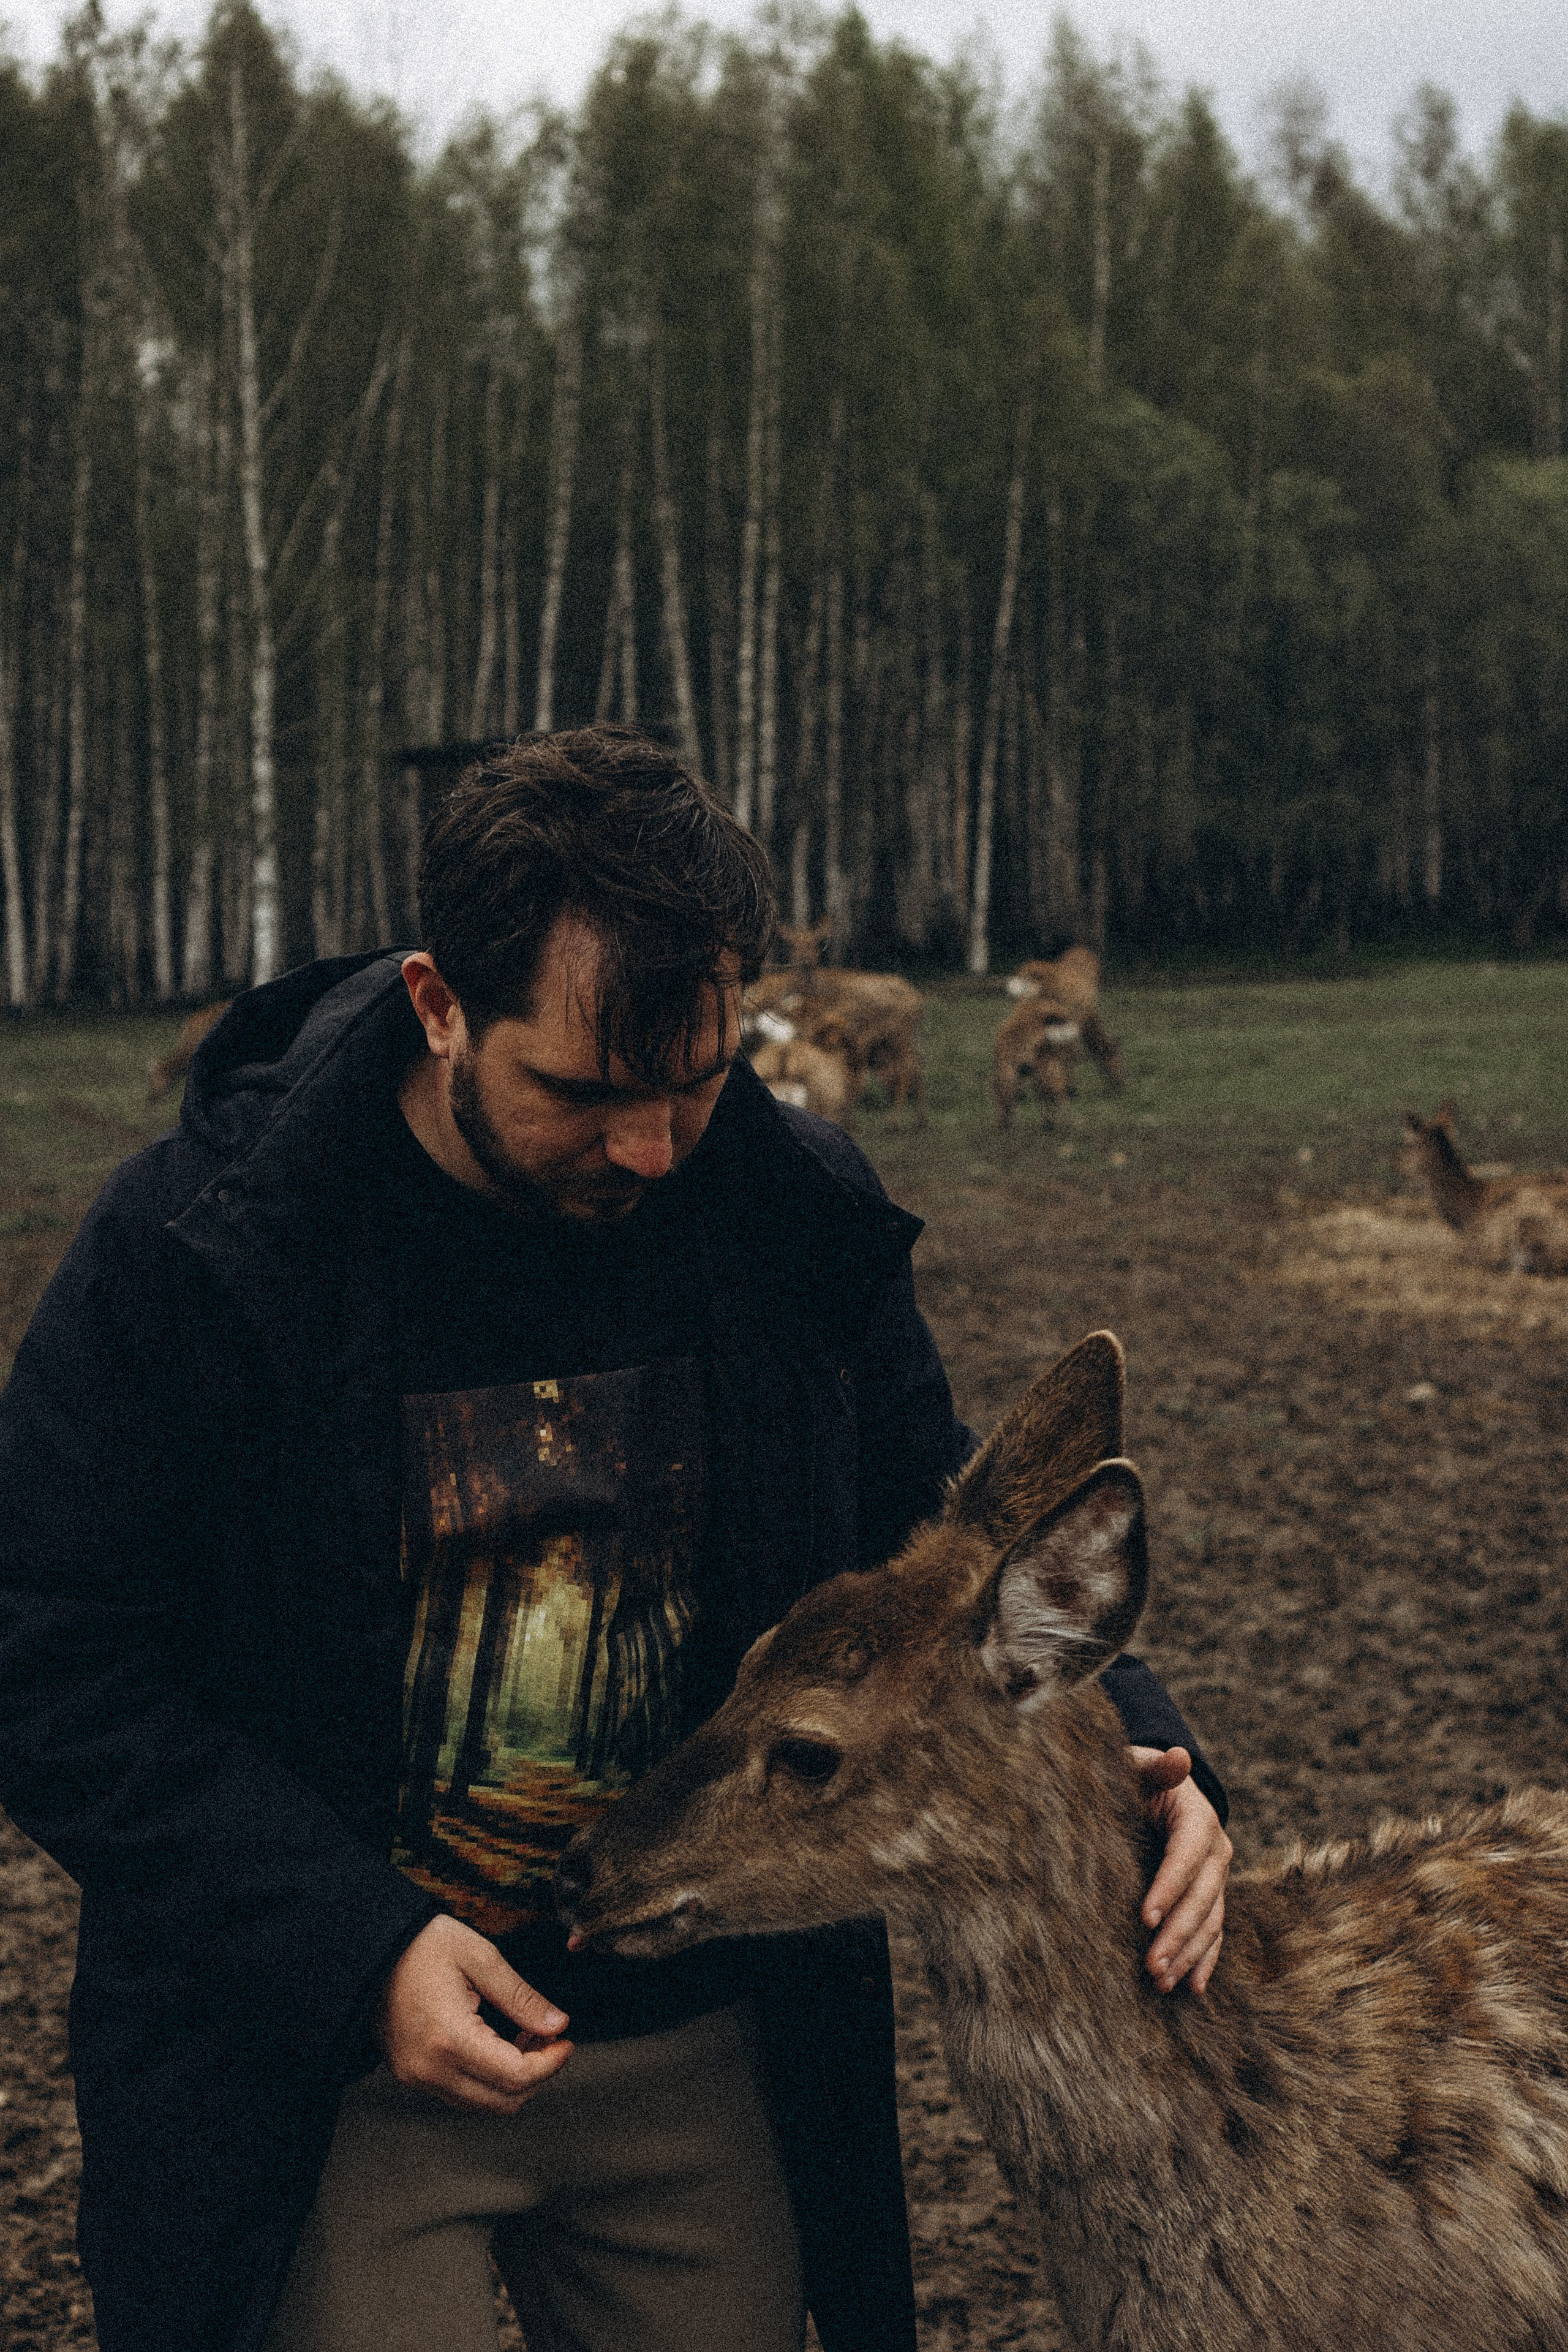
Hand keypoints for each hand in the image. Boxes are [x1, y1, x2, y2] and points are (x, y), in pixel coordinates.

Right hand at [374, 1914, 572, 2112]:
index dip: (551, 2063)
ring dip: (514, 2079)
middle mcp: (431, 2069)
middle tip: (549, 2036)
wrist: (369, 1950)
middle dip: (537, 2073)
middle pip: (503, 2101)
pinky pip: (461, 2095)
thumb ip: (521, 1996)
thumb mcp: (480, 1957)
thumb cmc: (423, 1945)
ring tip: (524, 2036)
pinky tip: (497, 2043)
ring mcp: (417, 2077)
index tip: (565, 2040)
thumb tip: (558, 2024)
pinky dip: (488, 2079)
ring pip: (483, 2104)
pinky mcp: (411, 2075)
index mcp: (450, 2038)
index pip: (516, 2076)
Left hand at [1129, 1746, 1231, 1996]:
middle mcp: (1215, 1853)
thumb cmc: (1136, 1779)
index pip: (1185, 1858)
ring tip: (1161, 1983)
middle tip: (1150, 1966)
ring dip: (1188, 1956)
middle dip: (1177, 1935)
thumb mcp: (1139, 1766)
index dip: (1168, 1888)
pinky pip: (1213, 1933)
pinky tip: (1193, 1988)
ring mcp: (1215, 1879)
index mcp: (1198, 1820)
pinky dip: (1205, 1961)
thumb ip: (1155, 1765)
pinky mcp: (1210, 1897)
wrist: (1154, 1789)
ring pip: (1210, 1923)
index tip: (1144, 1917)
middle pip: (1201, 1899)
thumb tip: (1180, 1756)